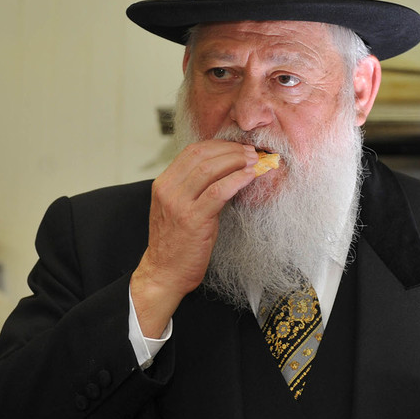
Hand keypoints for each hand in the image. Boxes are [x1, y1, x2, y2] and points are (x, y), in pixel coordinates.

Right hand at [131, 140, 258, 336]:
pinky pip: (218, 192)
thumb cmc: (177, 244)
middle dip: (231, 150)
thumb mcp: (180, 209)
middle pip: (202, 155)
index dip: (219, 145)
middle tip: (252, 152)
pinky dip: (237, 180)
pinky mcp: (193, 219)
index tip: (238, 146)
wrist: (164, 273)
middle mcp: (168, 190)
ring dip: (237, 161)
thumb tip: (225, 172)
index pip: (192, 151)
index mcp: (164, 184)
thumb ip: (194, 189)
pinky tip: (250, 177)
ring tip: (255, 162)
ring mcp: (179, 204)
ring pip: (210, 169)